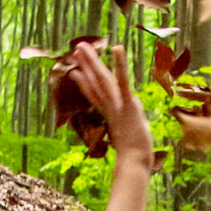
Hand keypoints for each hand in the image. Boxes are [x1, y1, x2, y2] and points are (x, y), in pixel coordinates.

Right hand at [72, 40, 154, 169]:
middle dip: (86, 66)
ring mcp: (118, 105)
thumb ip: (128, 127)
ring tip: (82, 46)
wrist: (134, 164)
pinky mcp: (127, 103)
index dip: (85, 83)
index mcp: (111, 116)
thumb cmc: (134, 158)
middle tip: (76, 50)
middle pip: (96, 83)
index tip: (76, 73)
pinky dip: (120, 64)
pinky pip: (123, 80)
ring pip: (103, 79)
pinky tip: (117, 48)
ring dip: (94, 61)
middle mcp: (111, 108)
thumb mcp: (131, 139)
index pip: (96, 96)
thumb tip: (128, 118)